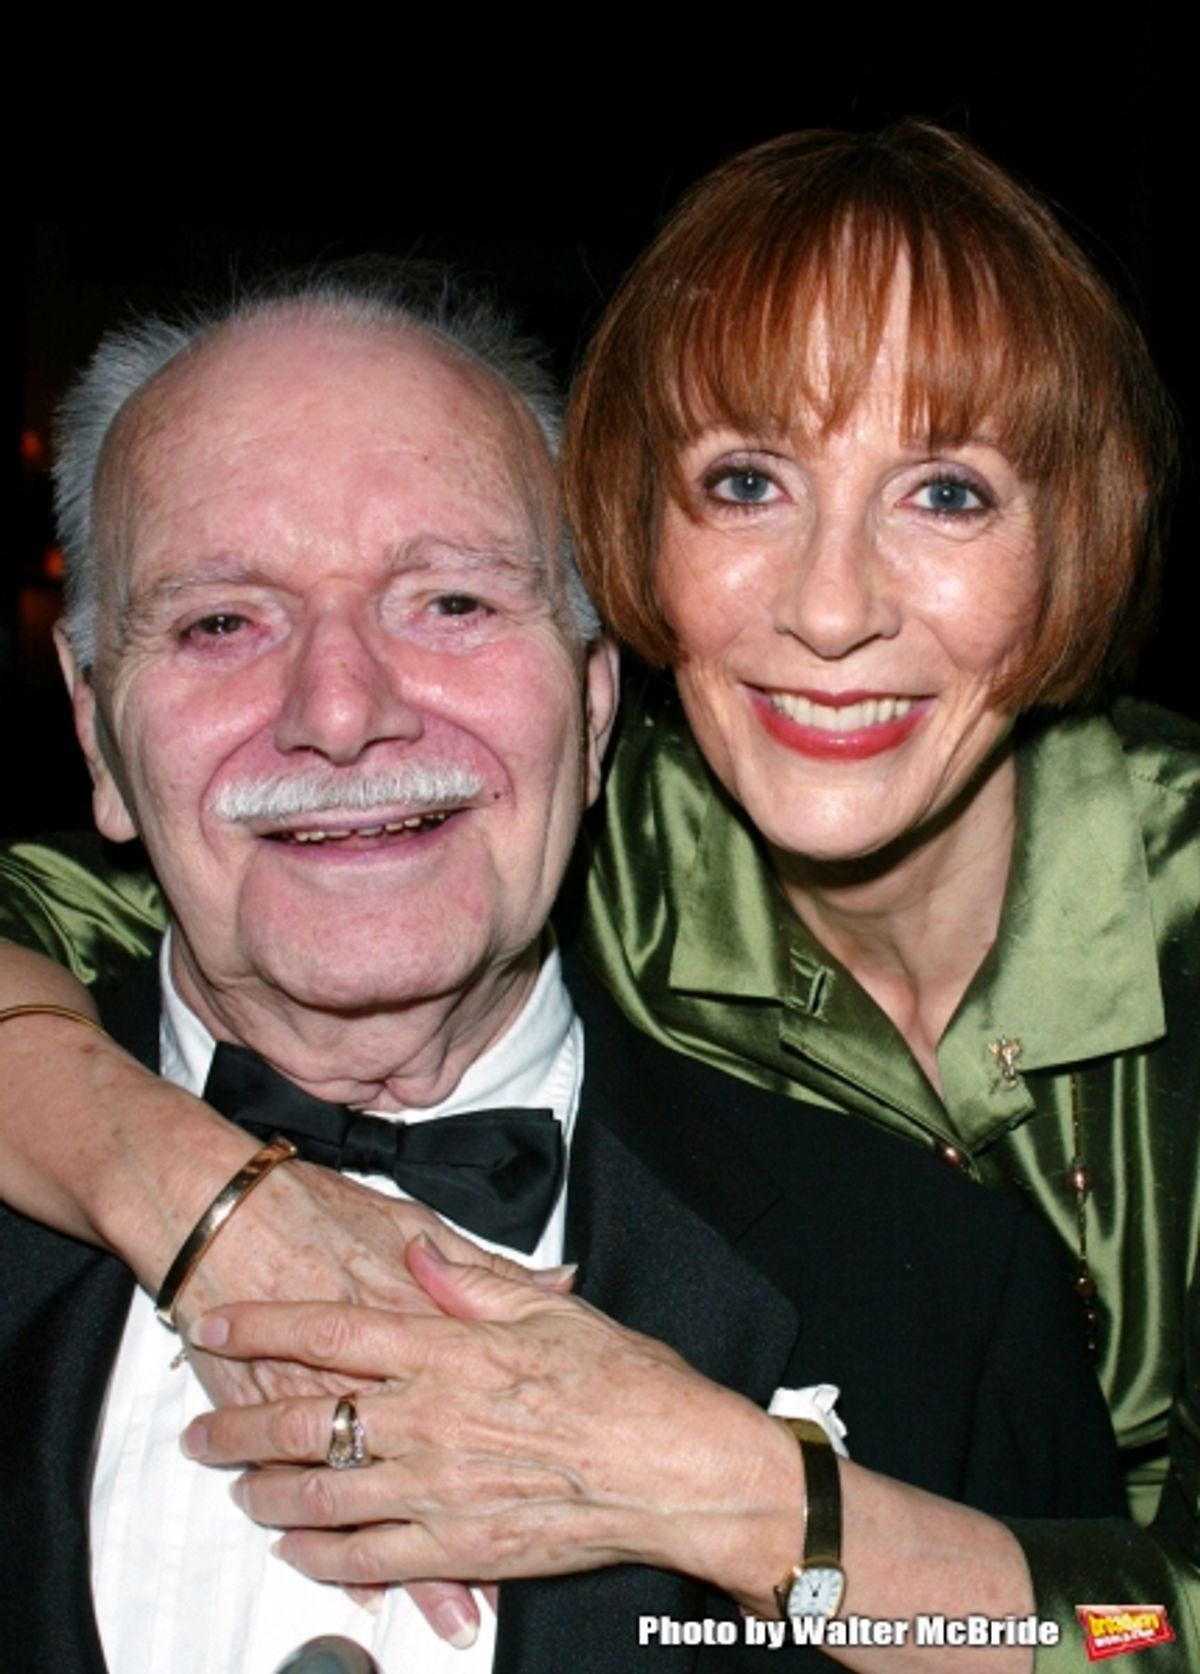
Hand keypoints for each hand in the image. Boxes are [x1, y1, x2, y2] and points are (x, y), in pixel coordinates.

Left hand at [181, 1238, 798, 1612]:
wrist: (677, 1468)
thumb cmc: (626, 1383)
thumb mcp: (549, 1309)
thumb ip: (470, 1280)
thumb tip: (417, 1250)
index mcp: (449, 1349)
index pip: (331, 1330)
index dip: (264, 1322)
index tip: (216, 1319)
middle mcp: (429, 1418)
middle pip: (306, 1418)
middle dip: (239, 1423)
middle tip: (200, 1430)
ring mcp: (438, 1488)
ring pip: (322, 1494)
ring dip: (266, 1492)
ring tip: (236, 1487)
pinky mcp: (460, 1547)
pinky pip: (368, 1556)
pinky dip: (321, 1554)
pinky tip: (296, 1547)